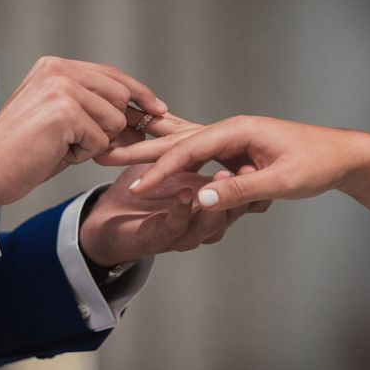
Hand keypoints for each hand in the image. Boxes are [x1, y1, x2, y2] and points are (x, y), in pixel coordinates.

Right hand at [0, 57, 166, 206]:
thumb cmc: (25, 151)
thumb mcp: (65, 123)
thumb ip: (97, 112)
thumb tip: (140, 121)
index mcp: (56, 67)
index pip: (112, 75)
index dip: (139, 93)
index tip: (159, 109)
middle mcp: (58, 69)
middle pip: (120, 96)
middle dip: (114, 126)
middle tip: (85, 144)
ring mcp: (61, 88)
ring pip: (114, 119)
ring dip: (96, 142)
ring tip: (62, 146)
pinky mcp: (64, 111)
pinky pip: (100, 140)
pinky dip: (84, 154)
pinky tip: (57, 152)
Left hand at [79, 164, 251, 266]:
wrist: (106, 224)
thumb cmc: (136, 194)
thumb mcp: (163, 163)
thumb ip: (188, 151)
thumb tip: (217, 131)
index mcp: (206, 201)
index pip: (235, 189)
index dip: (249, 174)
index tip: (263, 155)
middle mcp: (200, 219)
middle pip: (230, 210)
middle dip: (243, 189)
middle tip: (253, 168)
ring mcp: (182, 233)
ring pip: (208, 224)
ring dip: (216, 201)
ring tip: (224, 177)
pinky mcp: (158, 239)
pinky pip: (174, 226)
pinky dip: (181, 211)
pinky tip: (185, 195)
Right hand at [98, 115, 369, 210]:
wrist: (342, 154)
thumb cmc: (316, 164)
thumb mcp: (281, 181)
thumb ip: (239, 189)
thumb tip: (201, 197)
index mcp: (237, 130)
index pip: (188, 150)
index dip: (160, 170)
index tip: (136, 186)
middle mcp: (229, 129)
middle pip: (175, 140)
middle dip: (140, 151)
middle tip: (104, 154)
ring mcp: (230, 136)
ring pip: (181, 143)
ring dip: (150, 150)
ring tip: (117, 148)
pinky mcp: (234, 147)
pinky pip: (196, 150)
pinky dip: (172, 152)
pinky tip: (155, 147)